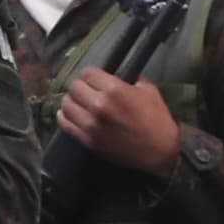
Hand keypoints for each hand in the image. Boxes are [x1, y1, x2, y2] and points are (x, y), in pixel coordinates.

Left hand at [55, 65, 183, 176]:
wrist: (159, 151)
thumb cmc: (157, 119)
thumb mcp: (149, 91)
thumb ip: (130, 78)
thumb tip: (115, 73)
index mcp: (114, 89)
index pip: (87, 72)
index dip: (92, 74)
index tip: (96, 79)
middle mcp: (98, 105)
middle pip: (74, 86)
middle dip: (82, 86)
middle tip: (89, 91)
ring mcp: (89, 123)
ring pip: (66, 104)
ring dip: (72, 101)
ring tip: (80, 103)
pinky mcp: (86, 139)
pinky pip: (64, 123)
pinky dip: (65, 116)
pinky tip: (72, 115)